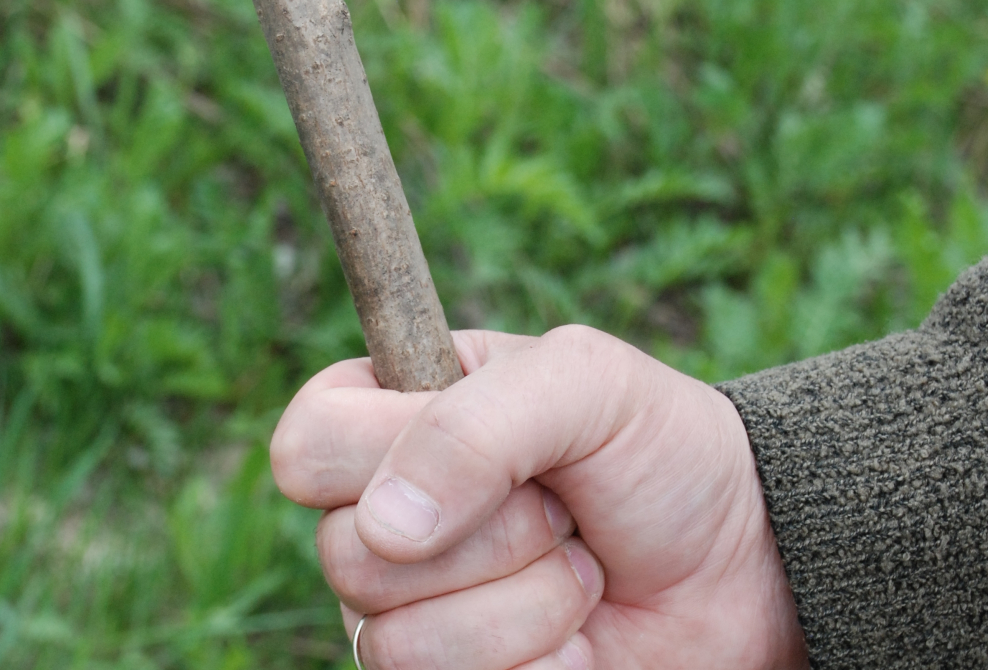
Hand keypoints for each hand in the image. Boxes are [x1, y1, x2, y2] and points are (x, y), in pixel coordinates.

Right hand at [271, 326, 808, 668]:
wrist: (742, 565)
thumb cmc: (660, 453)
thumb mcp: (586, 383)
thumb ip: (476, 424)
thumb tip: (379, 527)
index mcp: (394, 418)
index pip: (305, 446)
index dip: (380, 458)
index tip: (492, 454)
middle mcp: (386, 518)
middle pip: (346, 556)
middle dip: (490, 535)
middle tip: (560, 508)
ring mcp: (414, 609)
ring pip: (393, 643)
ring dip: (524, 604)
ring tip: (578, 567)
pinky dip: (542, 661)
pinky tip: (577, 632)